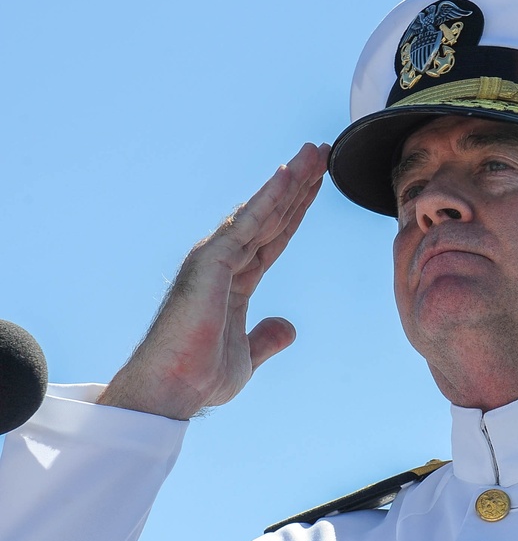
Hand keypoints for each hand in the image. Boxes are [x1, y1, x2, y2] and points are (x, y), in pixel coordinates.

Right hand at [98, 142, 329, 418]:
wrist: (173, 389)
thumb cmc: (200, 376)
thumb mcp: (248, 358)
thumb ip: (267, 338)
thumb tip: (289, 328)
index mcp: (235, 282)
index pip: (274, 238)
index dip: (295, 211)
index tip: (316, 184)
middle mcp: (224, 262)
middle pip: (271, 216)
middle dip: (298, 184)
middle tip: (321, 152)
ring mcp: (216, 258)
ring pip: (261, 212)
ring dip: (289, 181)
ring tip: (314, 152)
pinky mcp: (211, 261)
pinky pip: (247, 224)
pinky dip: (269, 199)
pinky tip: (289, 175)